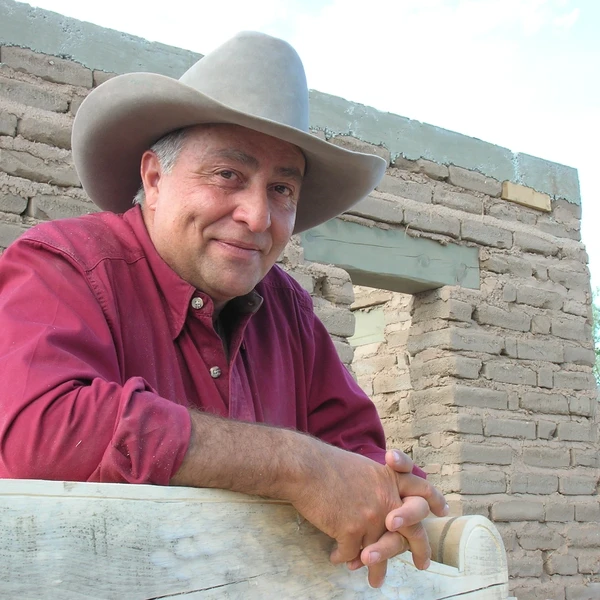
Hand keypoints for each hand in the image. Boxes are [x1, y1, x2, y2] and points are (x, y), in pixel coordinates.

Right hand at [288, 443, 446, 587]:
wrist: (304, 467)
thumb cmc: (325, 464)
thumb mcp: (362, 467)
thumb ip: (377, 484)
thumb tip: (381, 507)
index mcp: (389, 479)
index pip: (420, 489)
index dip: (433, 500)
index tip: (443, 511)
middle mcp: (386, 498)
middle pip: (413, 528)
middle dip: (420, 549)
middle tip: (422, 564)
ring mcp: (371, 516)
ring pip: (379, 551)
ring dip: (376, 568)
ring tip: (374, 581)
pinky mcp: (352, 531)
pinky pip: (352, 554)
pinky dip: (343, 558)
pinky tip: (336, 557)